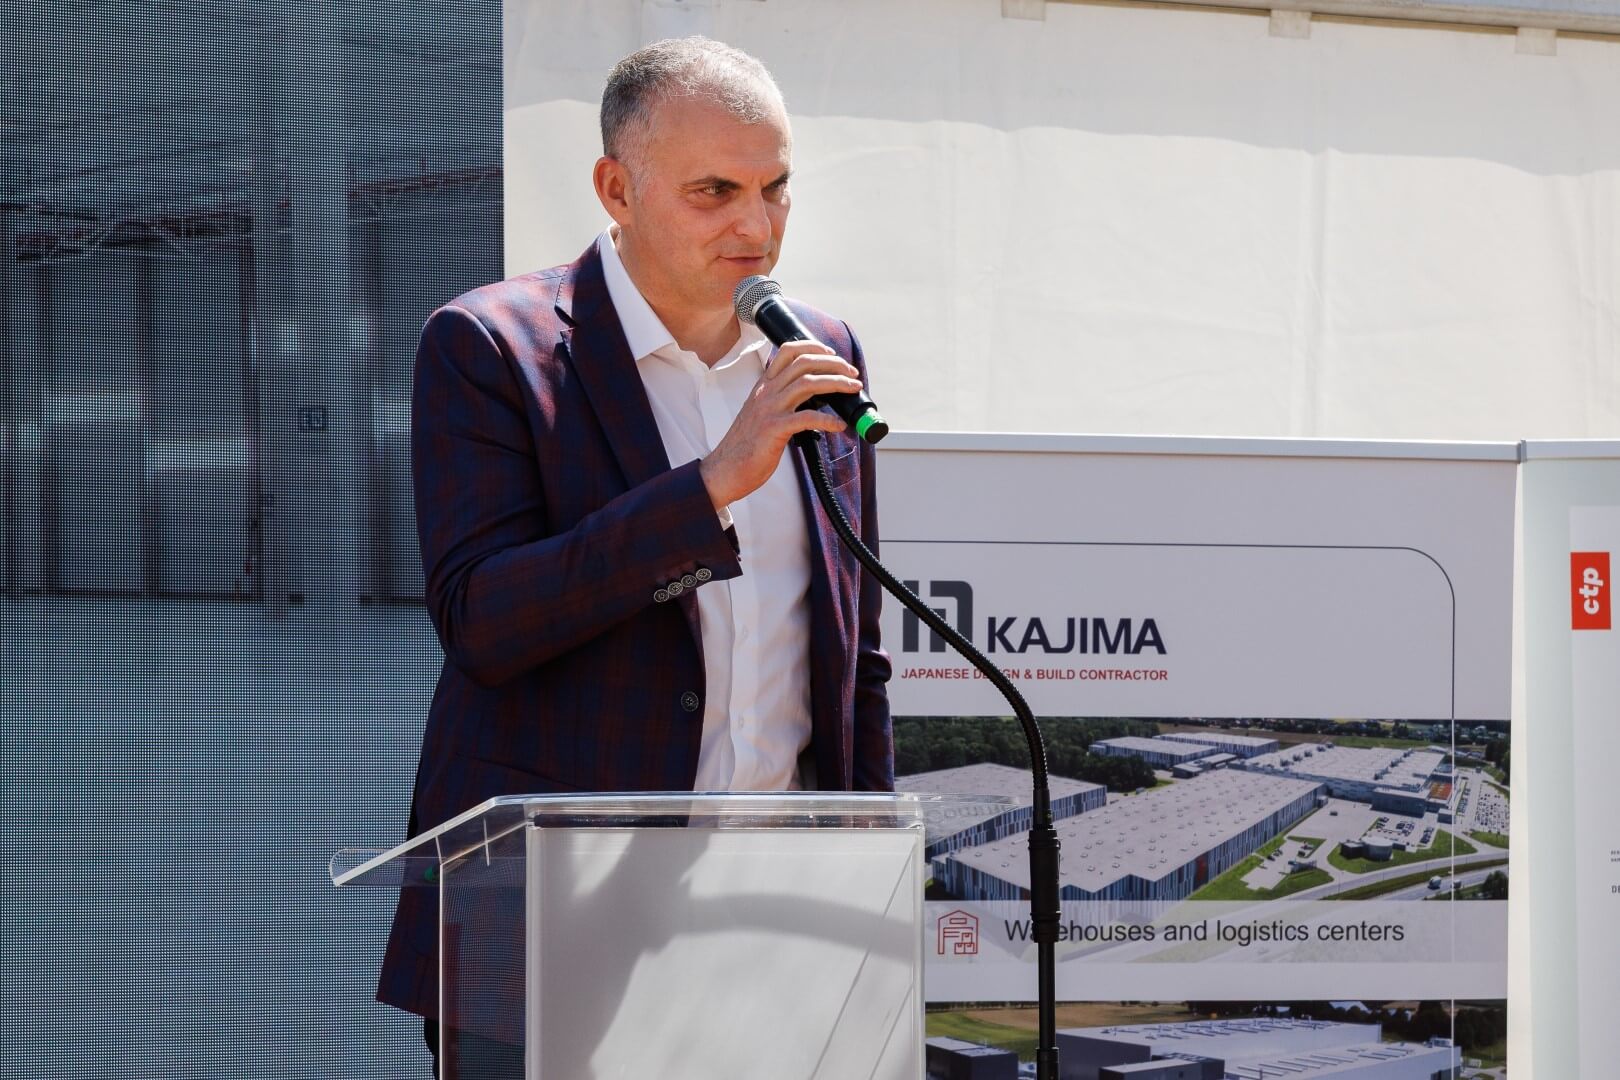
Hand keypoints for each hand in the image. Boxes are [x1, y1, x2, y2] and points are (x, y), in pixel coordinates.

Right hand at [699, 340, 862, 508]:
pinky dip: (828, 420)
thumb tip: (811, 399)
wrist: (725, 469)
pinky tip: (839, 425)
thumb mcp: (761, 414)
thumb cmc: (747, 446)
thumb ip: (780, 401)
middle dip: (834, 363)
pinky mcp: (774, 430)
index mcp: (764, 386)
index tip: (832, 355)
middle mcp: (766, 392)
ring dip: (836, 383)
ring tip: (853, 389)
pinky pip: (807, 418)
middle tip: (852, 372)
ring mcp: (769, 410)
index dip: (813, 347)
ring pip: (808, 383)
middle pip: (804, 363)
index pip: (787, 351)